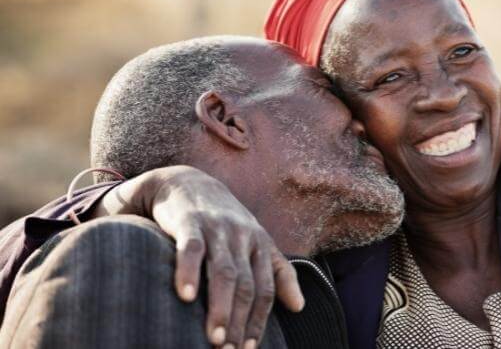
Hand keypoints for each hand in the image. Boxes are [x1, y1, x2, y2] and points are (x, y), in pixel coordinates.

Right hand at [94, 165, 303, 348]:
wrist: (187, 182)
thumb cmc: (223, 221)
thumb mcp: (256, 242)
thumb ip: (279, 273)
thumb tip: (300, 307)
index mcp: (260, 245)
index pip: (266, 289)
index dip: (259, 321)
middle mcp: (243, 237)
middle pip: (247, 285)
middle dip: (240, 321)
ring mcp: (217, 228)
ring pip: (224, 272)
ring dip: (219, 307)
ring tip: (214, 339)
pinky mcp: (189, 222)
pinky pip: (191, 249)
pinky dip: (188, 272)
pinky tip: (185, 297)